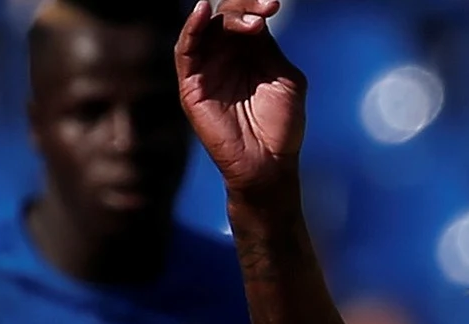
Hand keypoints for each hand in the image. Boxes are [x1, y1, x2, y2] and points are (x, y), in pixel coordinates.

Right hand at [177, 0, 309, 203]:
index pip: (246, 15)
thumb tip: (255, 19)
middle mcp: (225, 55)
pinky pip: (185, 50)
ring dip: (224, 17)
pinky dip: (191, 28)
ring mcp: (207, 69)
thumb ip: (268, 48)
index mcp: (248, 52)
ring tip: (248, 21)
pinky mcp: (191, 85)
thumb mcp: (283, 78)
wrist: (269, 164)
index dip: (256, 5)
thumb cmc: (281, 126)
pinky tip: (202, 12)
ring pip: (205, 27)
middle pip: (225, 15)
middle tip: (265, 12)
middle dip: (244, 7)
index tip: (273, 5)